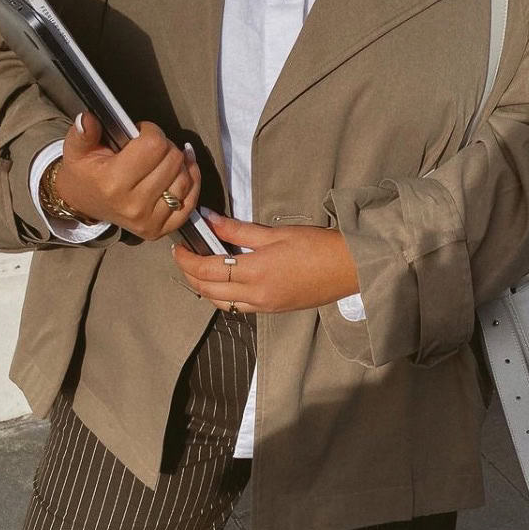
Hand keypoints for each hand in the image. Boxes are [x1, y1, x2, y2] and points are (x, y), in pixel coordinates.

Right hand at [53, 111, 200, 239]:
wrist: (84, 203)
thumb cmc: (85, 173)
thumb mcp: (76, 150)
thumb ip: (83, 132)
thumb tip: (88, 118)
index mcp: (113, 183)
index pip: (154, 145)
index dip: (151, 131)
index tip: (141, 132)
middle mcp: (133, 205)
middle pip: (173, 160)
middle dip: (165, 145)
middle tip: (151, 146)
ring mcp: (149, 220)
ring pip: (184, 179)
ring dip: (180, 162)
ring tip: (164, 157)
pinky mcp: (161, 229)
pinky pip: (190, 203)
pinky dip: (192, 183)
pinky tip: (185, 168)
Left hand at [172, 211, 360, 313]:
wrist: (350, 268)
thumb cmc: (316, 245)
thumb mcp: (275, 232)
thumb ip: (238, 230)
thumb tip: (208, 219)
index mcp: (255, 272)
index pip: (207, 271)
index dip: (187, 261)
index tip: (178, 248)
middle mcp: (255, 295)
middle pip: (208, 292)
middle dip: (189, 276)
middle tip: (183, 257)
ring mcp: (264, 306)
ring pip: (220, 304)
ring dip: (204, 289)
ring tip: (199, 269)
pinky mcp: (272, 310)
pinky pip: (237, 307)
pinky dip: (222, 296)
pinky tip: (224, 280)